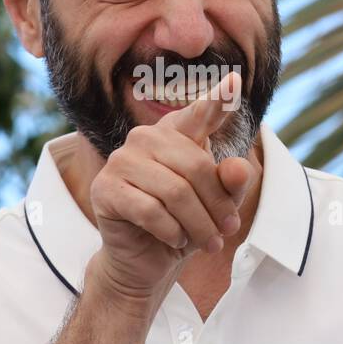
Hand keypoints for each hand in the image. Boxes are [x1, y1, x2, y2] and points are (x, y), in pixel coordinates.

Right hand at [88, 71, 254, 309]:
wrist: (146, 261)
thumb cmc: (185, 223)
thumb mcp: (217, 204)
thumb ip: (231, 184)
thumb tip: (236, 168)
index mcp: (174, 133)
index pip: (200, 113)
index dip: (217, 100)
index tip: (234, 82)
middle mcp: (144, 138)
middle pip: (196, 167)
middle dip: (217, 205)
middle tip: (227, 230)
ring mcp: (121, 161)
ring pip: (175, 192)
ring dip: (198, 225)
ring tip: (207, 242)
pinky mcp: (105, 189)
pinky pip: (151, 211)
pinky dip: (172, 232)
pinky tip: (175, 240)